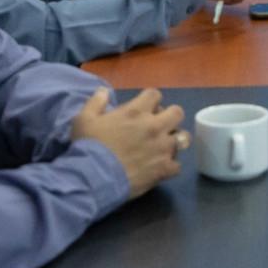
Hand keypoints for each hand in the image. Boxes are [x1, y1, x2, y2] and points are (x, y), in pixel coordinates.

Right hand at [71, 88, 185, 201]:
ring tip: (165, 146)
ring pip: (184, 137)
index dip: (150, 100)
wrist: (92, 177)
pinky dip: (170, 166)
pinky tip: (160, 168)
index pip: (155, 94)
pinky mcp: (164, 168)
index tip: (144, 108)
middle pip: (177, 112)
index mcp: (136, 111)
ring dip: (175, 140)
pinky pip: (177, 165)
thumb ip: (96, 102)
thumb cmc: (88, 147)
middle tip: (158, 125)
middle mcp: (154, 126)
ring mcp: (162, 148)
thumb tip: (103, 90)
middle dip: (170, 116)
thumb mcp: (84, 119)